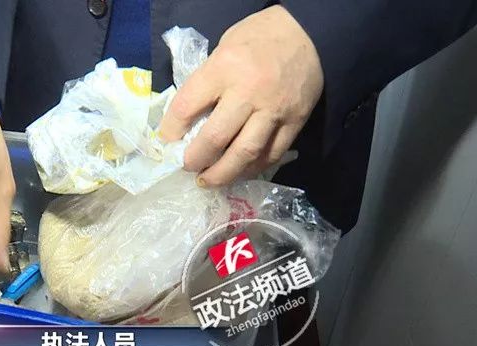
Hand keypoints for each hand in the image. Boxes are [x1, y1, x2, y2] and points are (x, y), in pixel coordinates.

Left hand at [159, 5, 322, 185]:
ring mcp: (274, 110)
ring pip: (244, 154)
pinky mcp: (295, 122)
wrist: (310, 33)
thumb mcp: (222, 48)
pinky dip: (252, 169)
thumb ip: (206, 82)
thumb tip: (186, 119)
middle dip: (194, 160)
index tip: (166, 142)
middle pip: (215, 138)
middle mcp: (248, 92)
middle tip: (186, 167)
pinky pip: (271, 155)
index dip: (170, 131)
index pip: (187, 107)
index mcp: (224, 68)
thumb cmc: (258, 37)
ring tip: (208, 181)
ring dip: (222, 174)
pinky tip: (238, 172)